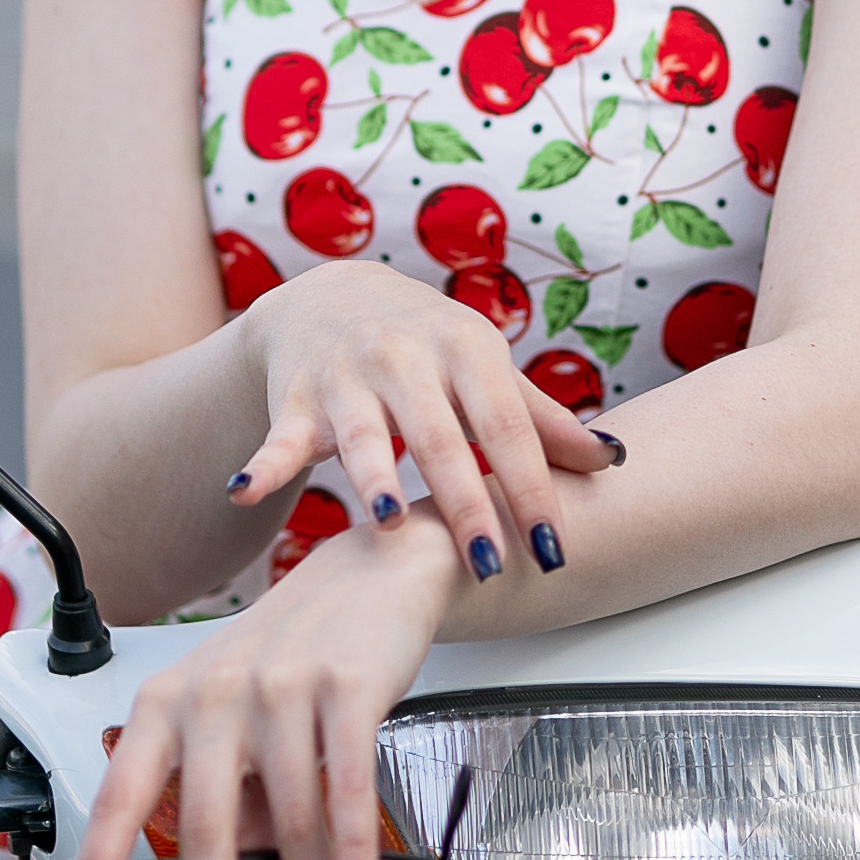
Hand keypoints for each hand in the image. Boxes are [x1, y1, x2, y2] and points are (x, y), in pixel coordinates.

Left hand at [62, 513, 461, 859]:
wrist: (370, 574)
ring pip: (288, 820)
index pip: (120, 792)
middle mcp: (211, 691)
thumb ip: (237, 823)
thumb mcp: (247, 737)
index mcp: (167, 703)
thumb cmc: (297, 659)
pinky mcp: (344, 685)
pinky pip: (345, 789)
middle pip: (204, 824)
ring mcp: (277, 685)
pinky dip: (350, 856)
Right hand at [233, 261, 618, 582]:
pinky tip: (245, 490)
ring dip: (370, 475)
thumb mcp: (485, 369)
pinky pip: (278, 437)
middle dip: (463, 501)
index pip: (507, 426)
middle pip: (439, 437)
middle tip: (489, 563)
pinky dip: (263, 463)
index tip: (554, 548)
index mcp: (466, 348)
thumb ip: (543, 419)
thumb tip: (613, 461)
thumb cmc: (427, 346)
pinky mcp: (295, 398)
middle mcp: (406, 355)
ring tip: (382, 519)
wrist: (330, 296)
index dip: (532, 487)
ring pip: (361, 433)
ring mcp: (347, 375)